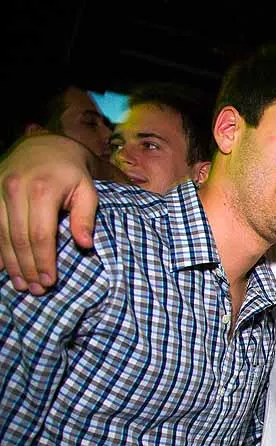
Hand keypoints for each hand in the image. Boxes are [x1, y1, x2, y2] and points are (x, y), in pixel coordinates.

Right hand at [0, 134, 99, 293]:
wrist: (46, 146)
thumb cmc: (72, 173)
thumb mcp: (88, 191)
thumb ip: (85, 217)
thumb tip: (85, 245)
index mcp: (42, 190)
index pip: (41, 235)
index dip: (44, 261)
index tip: (50, 282)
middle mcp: (15, 190)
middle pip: (19, 238)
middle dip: (27, 267)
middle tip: (35, 289)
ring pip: (1, 234)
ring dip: (10, 262)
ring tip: (20, 284)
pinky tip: (2, 266)